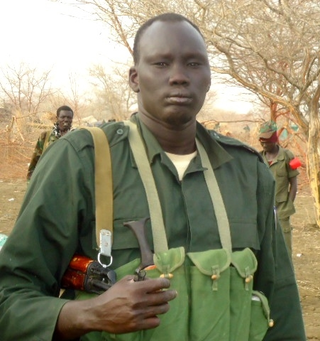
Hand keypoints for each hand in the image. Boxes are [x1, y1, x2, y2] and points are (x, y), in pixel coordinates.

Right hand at [55, 275, 176, 339]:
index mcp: (137, 288)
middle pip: (163, 297)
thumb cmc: (112, 295)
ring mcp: (140, 314)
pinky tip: (153, 315)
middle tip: (173, 293)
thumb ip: (136, 278)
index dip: (166, 282)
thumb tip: (148, 279)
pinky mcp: (138, 325)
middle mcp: (140, 301)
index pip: (158, 284)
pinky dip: (156, 318)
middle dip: (171, 294)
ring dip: (165, 305)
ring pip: (162, 309)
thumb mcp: (123, 281)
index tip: (167, 283)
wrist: (100, 313)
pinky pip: (155, 322)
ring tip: (164, 304)